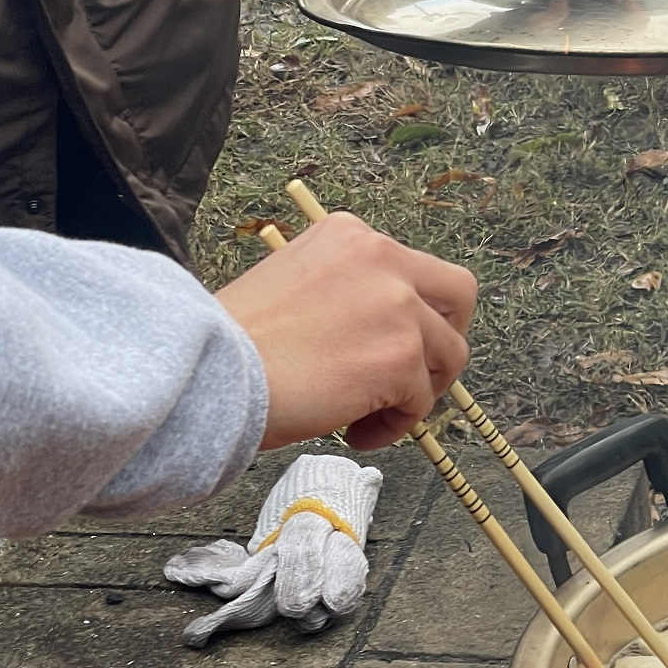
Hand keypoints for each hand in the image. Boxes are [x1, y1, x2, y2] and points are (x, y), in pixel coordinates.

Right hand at [216, 211, 478, 450]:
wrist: (208, 374)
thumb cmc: (234, 344)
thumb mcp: (293, 284)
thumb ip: (346, 294)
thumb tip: (382, 334)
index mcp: (350, 235)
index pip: (412, 268)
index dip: (409, 313)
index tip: (386, 345)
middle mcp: (382, 257)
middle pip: (458, 294)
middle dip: (446, 338)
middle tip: (418, 376)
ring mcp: (398, 305)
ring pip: (448, 355)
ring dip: (414, 392)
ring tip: (368, 415)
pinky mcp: (402, 355)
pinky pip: (420, 401)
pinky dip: (393, 425)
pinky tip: (354, 432)